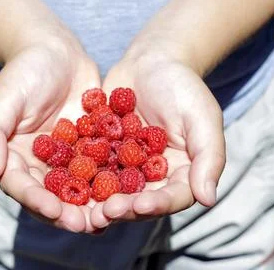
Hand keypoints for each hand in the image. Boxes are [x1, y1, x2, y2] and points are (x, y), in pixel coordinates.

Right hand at [0, 42, 101, 232]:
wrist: (55, 51)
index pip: (22, 186)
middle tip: (88, 224)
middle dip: (69, 212)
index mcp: (14, 158)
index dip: (37, 200)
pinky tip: (131, 189)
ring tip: (110, 215)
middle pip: (53, 195)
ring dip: (94, 204)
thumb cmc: (23, 72)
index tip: (54, 211)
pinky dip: (114, 179)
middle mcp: (40, 164)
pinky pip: (102, 166)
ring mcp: (68, 158)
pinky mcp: (91, 148)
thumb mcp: (2, 99)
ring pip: (80, 187)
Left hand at [91, 46, 225, 225]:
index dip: (158, 204)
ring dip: (98, 200)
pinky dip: (79, 174)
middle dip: (124, 208)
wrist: (151, 62)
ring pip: (112, 189)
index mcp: (181, 172)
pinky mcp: (103, 153)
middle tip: (106, 211)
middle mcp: (153, 175)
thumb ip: (209, 156)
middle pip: (139, 200)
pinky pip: (91, 166)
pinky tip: (64, 179)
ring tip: (85, 205)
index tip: (141, 205)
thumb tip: (208, 199)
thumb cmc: (183, 86)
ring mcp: (125, 166)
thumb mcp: (202, 116)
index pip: (173, 196)